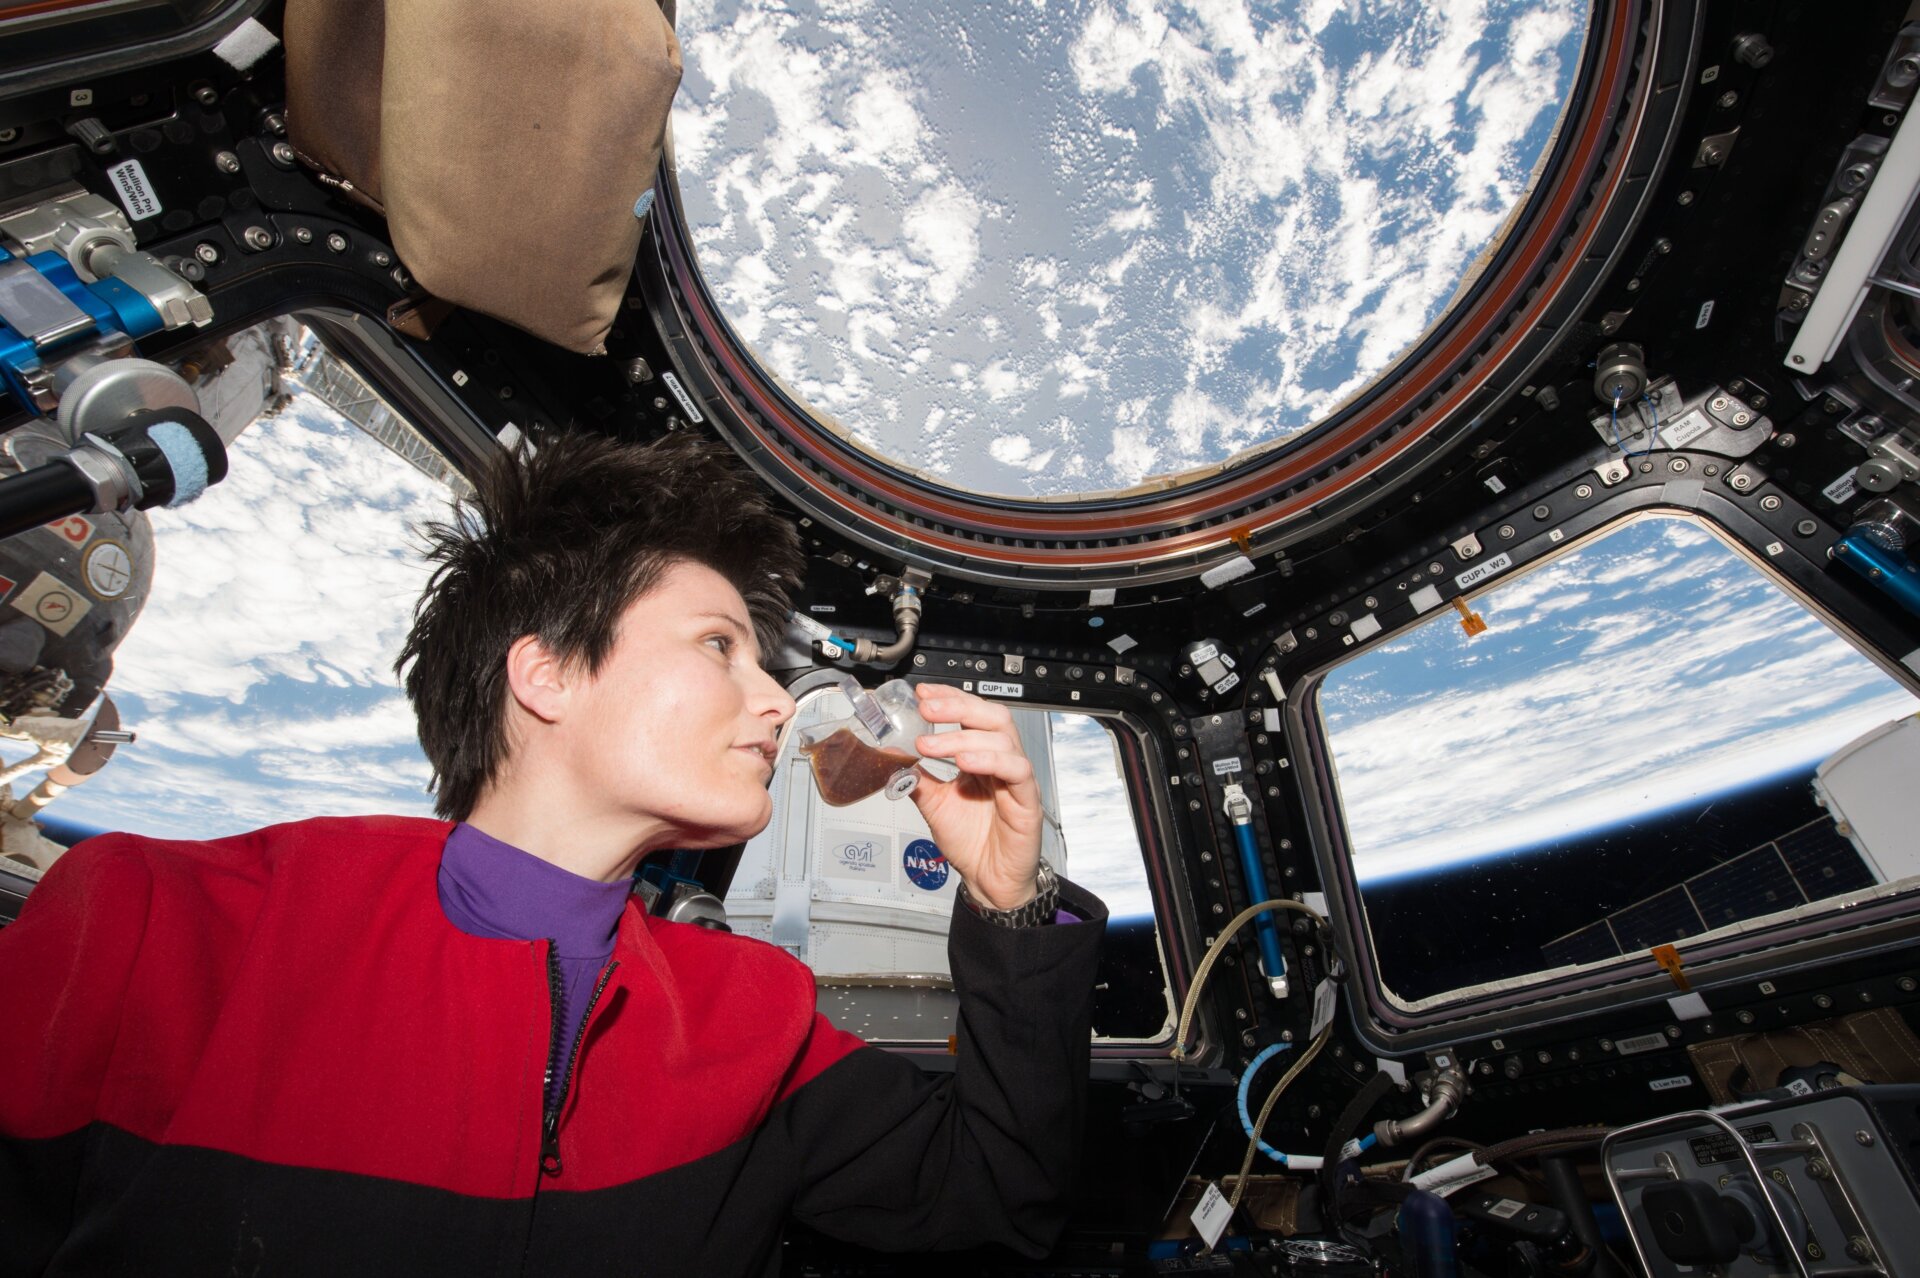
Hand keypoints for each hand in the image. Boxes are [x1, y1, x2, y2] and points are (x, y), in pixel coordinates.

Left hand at [908, 684, 1043, 910]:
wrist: (988, 880)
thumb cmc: (971, 842)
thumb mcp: (934, 804)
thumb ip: (916, 778)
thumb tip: (891, 756)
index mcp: (981, 757)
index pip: (971, 714)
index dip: (949, 699)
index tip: (922, 694)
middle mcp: (1000, 762)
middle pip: (991, 716)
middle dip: (958, 706)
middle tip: (927, 708)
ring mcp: (1016, 779)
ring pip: (1001, 738)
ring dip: (963, 736)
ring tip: (931, 745)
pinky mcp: (1027, 800)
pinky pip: (1017, 770)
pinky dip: (990, 760)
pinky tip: (965, 762)